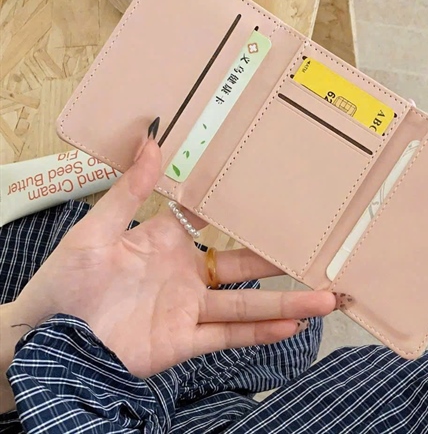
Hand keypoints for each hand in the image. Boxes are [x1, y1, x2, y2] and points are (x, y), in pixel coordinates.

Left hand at [3, 138, 334, 389]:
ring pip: (246, 303)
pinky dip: (258, 333)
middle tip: (318, 251)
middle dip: (280, 260)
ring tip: (325, 298)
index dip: (243, 209)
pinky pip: (227, 336)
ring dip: (286, 302)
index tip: (278, 195)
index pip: (214, 220)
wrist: (46, 339)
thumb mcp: (95, 230)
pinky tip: (290, 326)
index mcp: (167, 239)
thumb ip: (129, 191)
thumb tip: (152, 141)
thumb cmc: (64, 281)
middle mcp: (186, 273)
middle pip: (243, 263)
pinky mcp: (183, 341)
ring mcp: (188, 308)